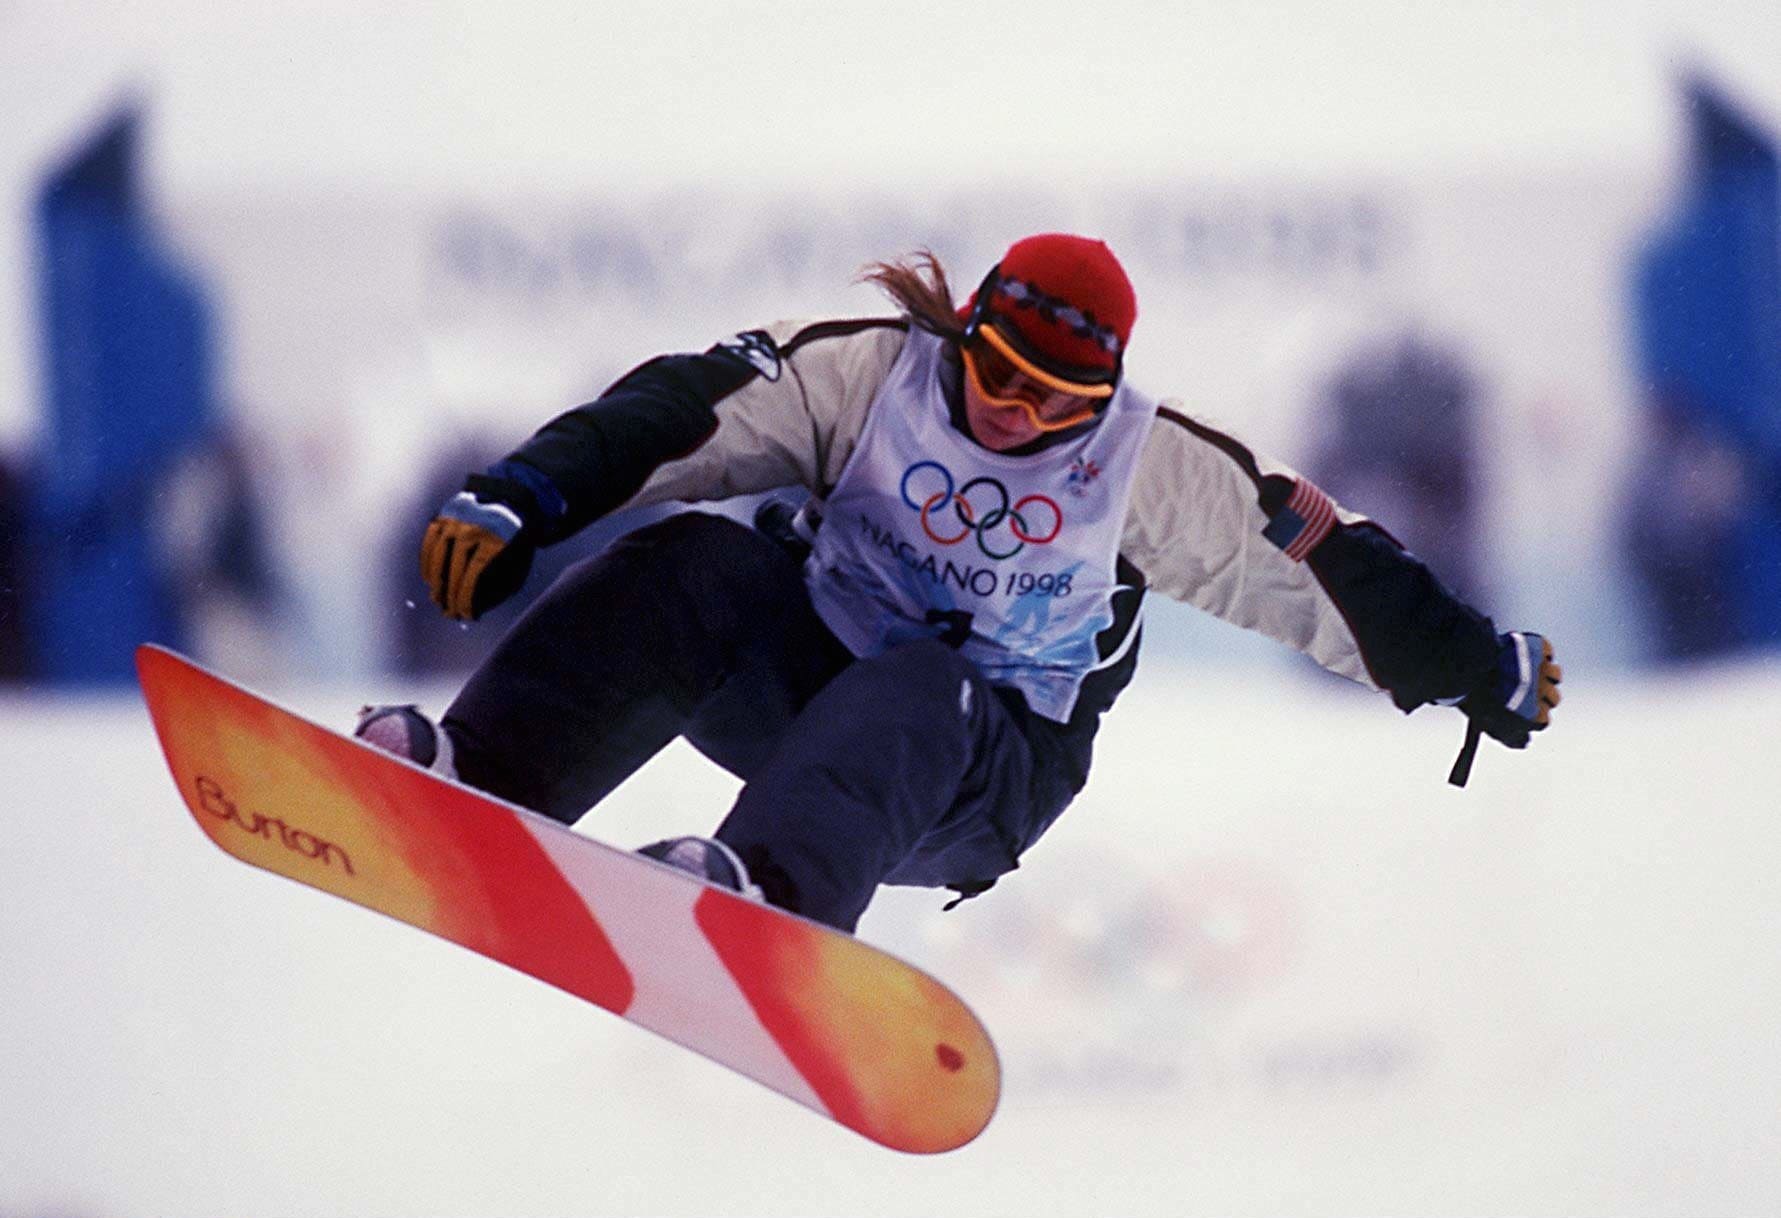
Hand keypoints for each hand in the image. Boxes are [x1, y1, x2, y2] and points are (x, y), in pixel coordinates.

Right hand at [419, 475, 538, 620]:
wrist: (511, 500)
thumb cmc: (515, 538)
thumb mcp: (519, 560)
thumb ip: (502, 583)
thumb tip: (479, 607)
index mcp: (495, 540)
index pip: (473, 575)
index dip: (466, 598)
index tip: (465, 614)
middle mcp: (473, 528)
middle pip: (454, 568)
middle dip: (450, 595)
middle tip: (449, 613)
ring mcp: (456, 520)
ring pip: (438, 557)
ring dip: (436, 582)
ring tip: (438, 599)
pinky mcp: (445, 515)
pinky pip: (430, 542)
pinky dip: (427, 563)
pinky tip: (430, 580)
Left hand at [1460, 631, 1562, 747]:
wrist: (1469, 664)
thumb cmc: (1475, 697)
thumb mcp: (1488, 723)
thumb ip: (1509, 737)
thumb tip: (1524, 744)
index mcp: (1532, 714)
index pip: (1543, 721)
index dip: (1533, 717)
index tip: (1525, 712)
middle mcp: (1543, 693)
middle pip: (1553, 699)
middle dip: (1542, 697)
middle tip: (1525, 690)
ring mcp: (1542, 669)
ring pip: (1555, 676)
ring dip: (1545, 676)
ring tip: (1529, 672)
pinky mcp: (1538, 648)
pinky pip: (1548, 652)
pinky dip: (1542, 653)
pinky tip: (1530, 655)